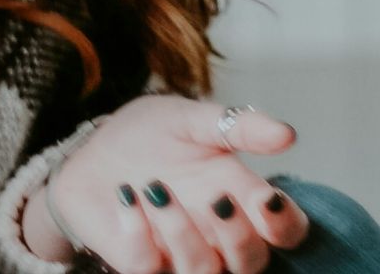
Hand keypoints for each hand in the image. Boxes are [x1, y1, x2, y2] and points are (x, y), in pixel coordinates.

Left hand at [27, 95, 308, 273]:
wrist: (93, 147)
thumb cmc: (151, 136)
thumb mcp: (190, 120)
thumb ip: (237, 127)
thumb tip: (287, 134)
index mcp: (242, 201)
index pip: (285, 231)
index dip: (286, 224)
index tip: (268, 198)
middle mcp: (218, 236)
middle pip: (253, 262)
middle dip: (239, 237)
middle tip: (217, 199)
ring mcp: (179, 254)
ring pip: (202, 272)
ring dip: (183, 234)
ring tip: (155, 189)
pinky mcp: (141, 261)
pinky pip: (147, 268)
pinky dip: (138, 234)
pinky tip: (125, 197)